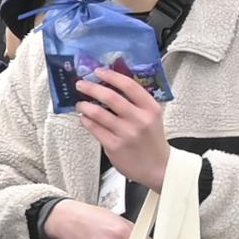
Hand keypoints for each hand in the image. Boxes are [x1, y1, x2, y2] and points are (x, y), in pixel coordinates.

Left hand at [76, 65, 170, 187]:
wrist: (158, 167)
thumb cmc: (152, 140)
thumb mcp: (151, 117)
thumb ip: (135, 103)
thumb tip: (110, 85)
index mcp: (151, 109)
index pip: (130, 86)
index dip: (111, 76)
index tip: (99, 71)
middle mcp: (139, 120)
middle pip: (110, 97)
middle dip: (91, 88)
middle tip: (81, 84)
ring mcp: (126, 133)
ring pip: (98, 113)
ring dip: (84, 105)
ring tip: (80, 103)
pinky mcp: (114, 146)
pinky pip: (94, 128)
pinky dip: (86, 120)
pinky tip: (84, 117)